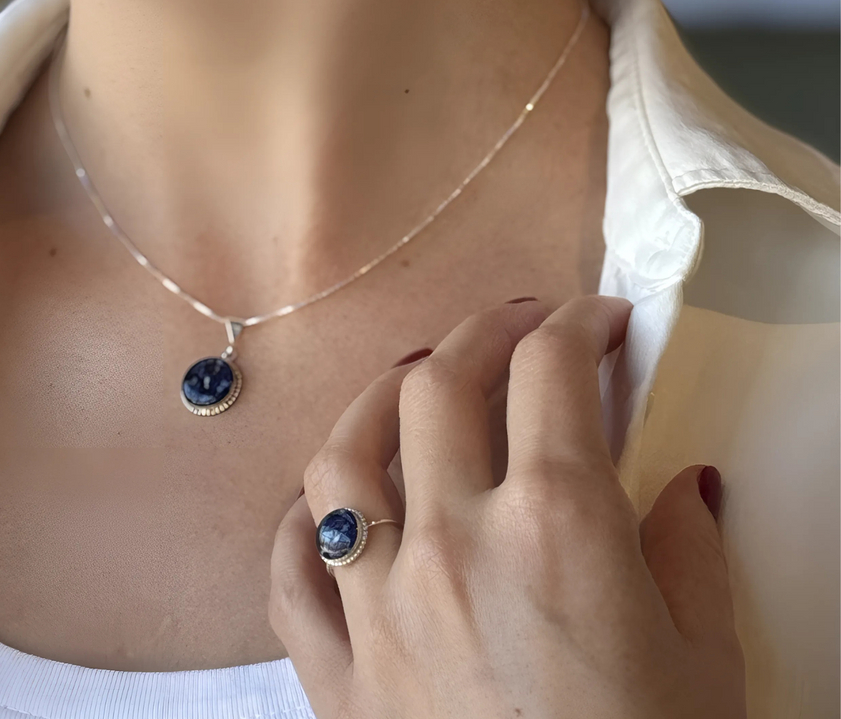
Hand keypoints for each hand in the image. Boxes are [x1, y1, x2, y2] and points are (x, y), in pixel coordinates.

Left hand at [270, 297, 744, 718]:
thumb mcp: (707, 664)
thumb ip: (690, 550)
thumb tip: (685, 482)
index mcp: (556, 530)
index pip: (551, 371)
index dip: (577, 324)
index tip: (598, 322)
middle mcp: (452, 544)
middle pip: (440, 384)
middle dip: (483, 334)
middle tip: (518, 329)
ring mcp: (378, 606)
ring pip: (344, 454)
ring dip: (377, 401)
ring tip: (412, 384)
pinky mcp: (335, 675)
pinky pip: (290, 572)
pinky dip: (303, 523)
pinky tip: (329, 505)